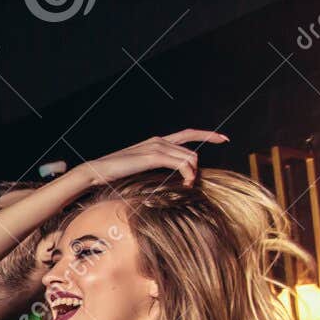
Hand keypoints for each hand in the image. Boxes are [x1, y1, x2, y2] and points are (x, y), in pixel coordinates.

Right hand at [78, 129, 227, 186]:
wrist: (96, 172)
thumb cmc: (113, 174)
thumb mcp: (137, 168)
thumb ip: (152, 167)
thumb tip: (164, 176)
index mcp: (156, 141)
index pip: (188, 133)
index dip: (208, 134)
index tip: (224, 138)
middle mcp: (159, 140)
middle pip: (192, 148)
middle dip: (199, 164)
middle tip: (196, 181)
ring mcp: (157, 147)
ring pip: (189, 157)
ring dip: (193, 173)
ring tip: (187, 186)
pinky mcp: (154, 156)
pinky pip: (181, 163)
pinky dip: (188, 173)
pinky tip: (185, 183)